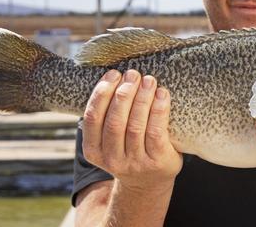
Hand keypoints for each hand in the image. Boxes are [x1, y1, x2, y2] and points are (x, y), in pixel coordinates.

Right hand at [81, 69, 182, 191]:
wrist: (149, 181)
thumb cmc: (129, 149)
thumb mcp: (109, 140)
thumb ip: (106, 116)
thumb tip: (112, 75)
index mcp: (94, 151)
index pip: (93, 119)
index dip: (101, 94)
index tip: (113, 74)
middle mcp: (112, 159)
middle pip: (115, 122)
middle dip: (124, 94)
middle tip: (133, 74)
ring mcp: (135, 162)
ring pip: (136, 126)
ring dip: (142, 98)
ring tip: (148, 80)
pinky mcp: (157, 161)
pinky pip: (156, 132)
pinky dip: (158, 110)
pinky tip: (162, 94)